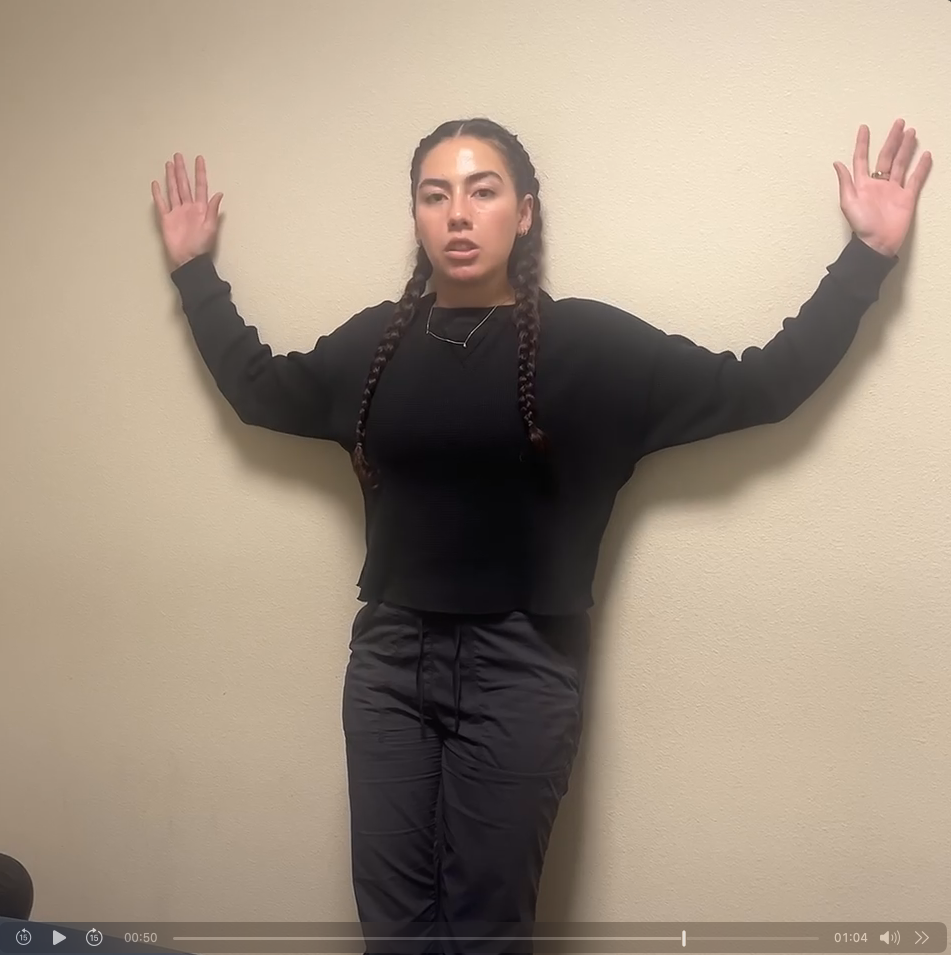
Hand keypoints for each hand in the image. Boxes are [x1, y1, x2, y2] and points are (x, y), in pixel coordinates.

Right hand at [151, 153, 223, 269]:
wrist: (188, 259)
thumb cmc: (201, 245)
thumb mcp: (210, 227)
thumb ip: (213, 209)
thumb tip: (219, 193)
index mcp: (200, 208)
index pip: (200, 186)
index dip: (200, 173)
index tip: (199, 159)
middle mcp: (188, 207)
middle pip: (184, 185)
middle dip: (182, 170)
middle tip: (179, 155)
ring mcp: (176, 212)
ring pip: (173, 190)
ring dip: (171, 177)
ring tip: (169, 164)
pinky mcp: (166, 219)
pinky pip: (161, 204)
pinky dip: (158, 194)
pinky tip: (156, 184)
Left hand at [833, 118, 931, 257]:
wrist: (877, 243)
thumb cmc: (861, 225)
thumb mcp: (848, 202)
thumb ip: (845, 182)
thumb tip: (837, 163)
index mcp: (863, 184)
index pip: (862, 159)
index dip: (862, 144)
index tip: (864, 128)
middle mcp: (879, 184)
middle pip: (886, 156)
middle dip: (892, 140)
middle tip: (898, 123)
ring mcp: (894, 190)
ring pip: (901, 163)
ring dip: (906, 148)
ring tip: (911, 133)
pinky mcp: (907, 197)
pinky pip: (915, 179)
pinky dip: (921, 167)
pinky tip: (925, 155)